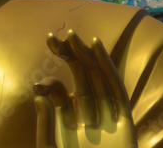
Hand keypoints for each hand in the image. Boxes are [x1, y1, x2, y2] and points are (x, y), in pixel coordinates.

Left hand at [34, 30, 136, 147]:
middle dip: (71, 56)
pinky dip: (108, 68)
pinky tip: (97, 47)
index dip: (51, 83)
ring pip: (98, 78)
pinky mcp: (124, 122)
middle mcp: (89, 116)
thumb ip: (45, 126)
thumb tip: (38, 95)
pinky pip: (117, 90)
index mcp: (70, 124)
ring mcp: (108, 118)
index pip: (61, 94)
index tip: (41, 86)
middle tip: (61, 37)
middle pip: (81, 78)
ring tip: (73, 35)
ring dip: (87, 55)